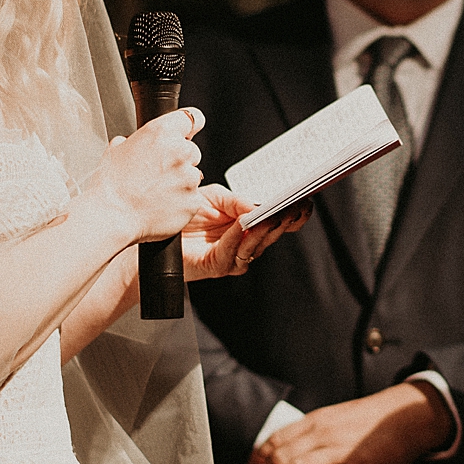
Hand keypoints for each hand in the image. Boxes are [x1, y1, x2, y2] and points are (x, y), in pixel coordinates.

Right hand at [79, 107, 206, 242]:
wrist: (111, 216)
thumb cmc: (110, 185)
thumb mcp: (116, 149)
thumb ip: (136, 141)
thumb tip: (137, 142)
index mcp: (162, 132)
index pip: (192, 118)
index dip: (189, 126)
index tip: (189, 131)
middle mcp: (180, 151)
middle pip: (192, 150)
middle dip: (180, 160)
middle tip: (158, 174)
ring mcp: (190, 177)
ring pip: (193, 175)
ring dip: (181, 182)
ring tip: (157, 192)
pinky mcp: (194, 200)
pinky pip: (193, 197)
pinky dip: (182, 201)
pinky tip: (162, 205)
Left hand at [180, 186, 310, 281]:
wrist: (157, 234)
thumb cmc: (186, 216)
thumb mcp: (215, 198)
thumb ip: (236, 201)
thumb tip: (257, 206)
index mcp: (250, 226)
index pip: (279, 223)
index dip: (294, 215)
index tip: (305, 202)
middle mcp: (246, 243)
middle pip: (273, 234)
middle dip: (285, 220)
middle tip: (294, 206)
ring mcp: (234, 257)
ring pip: (256, 245)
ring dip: (264, 230)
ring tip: (272, 214)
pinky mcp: (217, 266)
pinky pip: (232, 251)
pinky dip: (238, 237)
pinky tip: (242, 224)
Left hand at [248, 382, 453, 463]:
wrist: (408, 415)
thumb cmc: (375, 420)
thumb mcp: (338, 418)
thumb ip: (317, 430)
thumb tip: (298, 444)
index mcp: (316, 420)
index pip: (275, 439)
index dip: (258, 458)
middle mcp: (321, 432)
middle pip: (278, 459)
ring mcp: (336, 449)